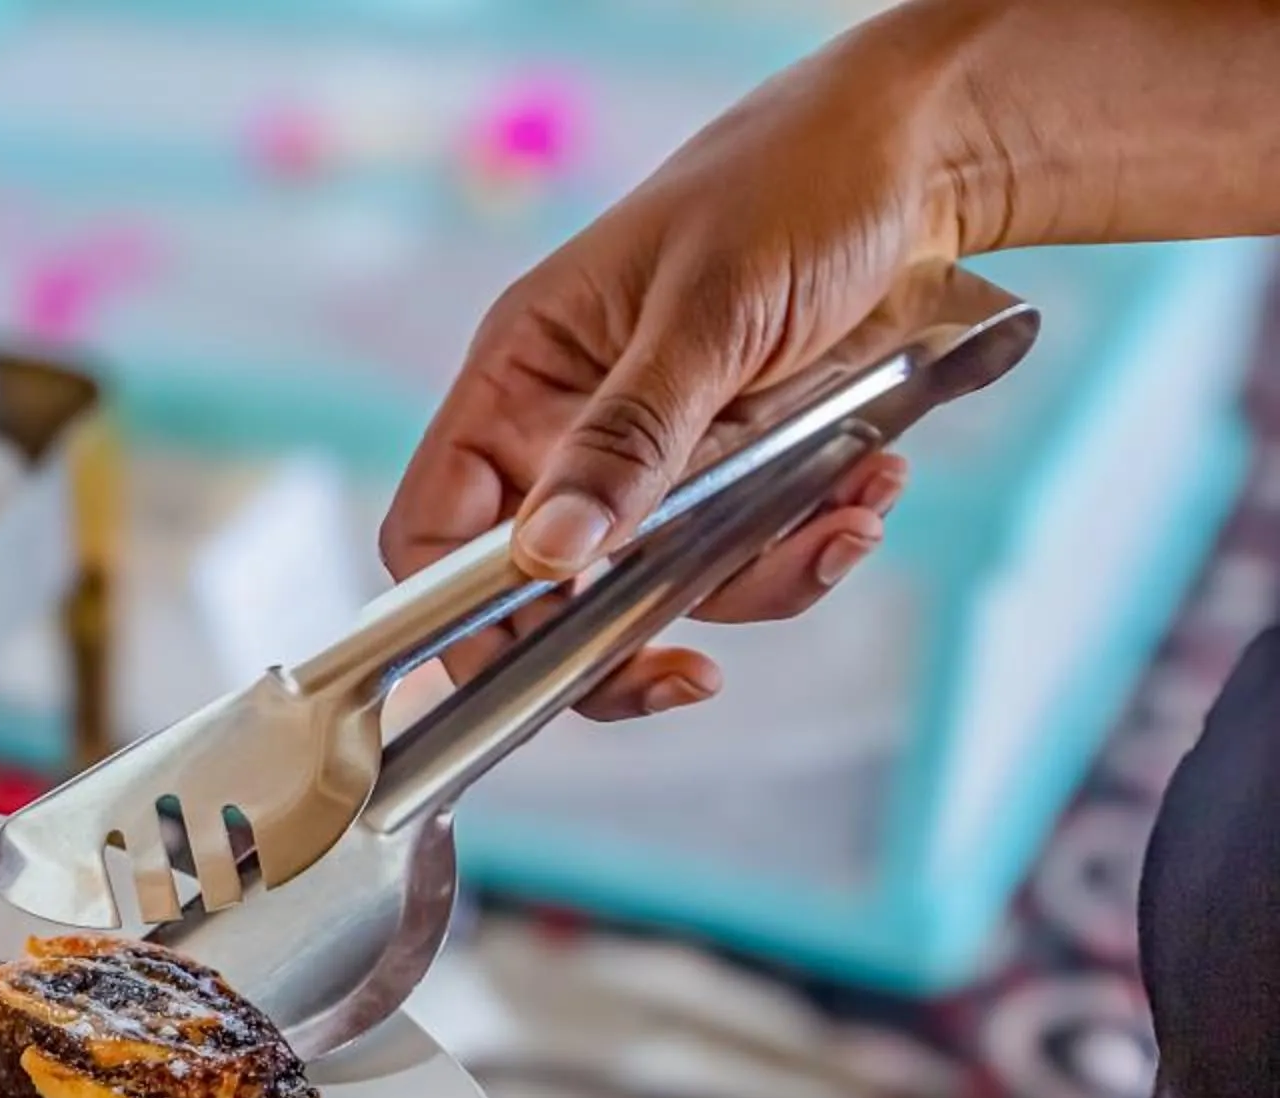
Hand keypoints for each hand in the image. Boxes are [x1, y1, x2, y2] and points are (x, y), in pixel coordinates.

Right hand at [384, 26, 969, 716]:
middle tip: (687, 676)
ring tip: (848, 516)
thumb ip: (629, 436)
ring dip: (760, 577)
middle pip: (549, 591)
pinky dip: (813, 545)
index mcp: (521, 378)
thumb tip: (548, 554)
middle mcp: (570, 430)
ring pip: (665, 588)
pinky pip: (748, 558)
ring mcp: (655, 461)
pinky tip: (870, 488)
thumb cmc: (795, 182)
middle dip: (626, 637)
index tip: (538, 664)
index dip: (464, 613)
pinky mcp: (735, 476)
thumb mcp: (710, 309)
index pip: (439, 530)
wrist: (922, 156)